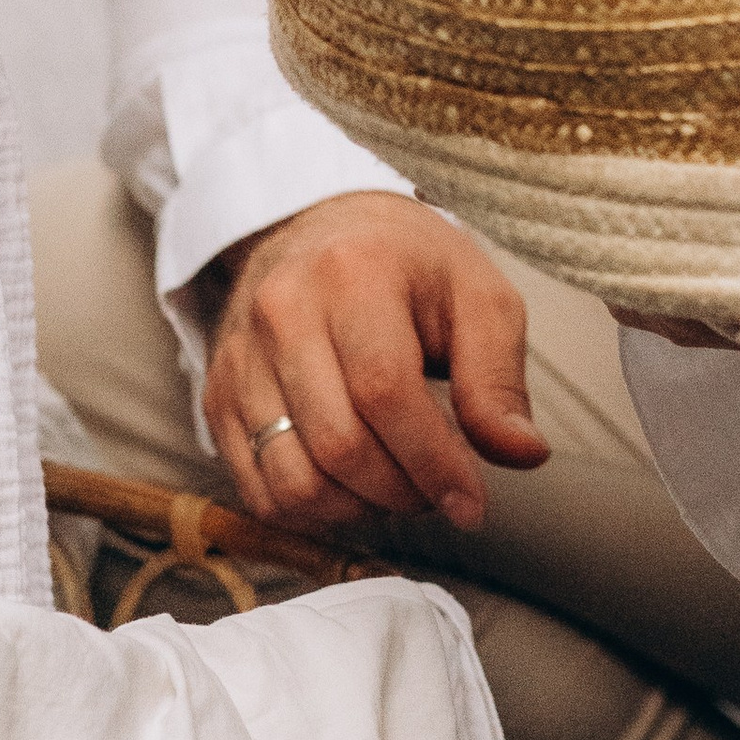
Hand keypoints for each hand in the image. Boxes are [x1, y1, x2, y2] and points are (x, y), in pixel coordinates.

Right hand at [201, 193, 550, 534]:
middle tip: (437, 491)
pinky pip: (257, 488)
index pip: (386, 393)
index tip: (472, 503)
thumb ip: (498, 378)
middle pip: (339, 444)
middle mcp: (281, 309)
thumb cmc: (410, 268)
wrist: (323, 229)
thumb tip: (522, 454)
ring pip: (294, 478)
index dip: (434, 463)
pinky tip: (348, 487)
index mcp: (352, 273)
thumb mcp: (478, 297)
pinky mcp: (217, 392)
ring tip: (395, 487)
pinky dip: (310, 510)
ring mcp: (240, 354)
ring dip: (357, 509)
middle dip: (403, 492)